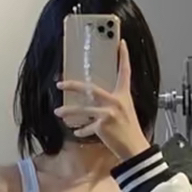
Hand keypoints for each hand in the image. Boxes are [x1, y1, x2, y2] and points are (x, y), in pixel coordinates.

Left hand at [56, 39, 150, 162]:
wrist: (134, 148)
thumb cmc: (129, 130)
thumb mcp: (125, 110)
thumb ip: (112, 102)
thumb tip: (95, 98)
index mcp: (124, 95)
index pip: (125, 72)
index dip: (124, 56)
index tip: (121, 43)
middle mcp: (116, 101)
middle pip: (90, 89)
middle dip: (73, 86)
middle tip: (60, 84)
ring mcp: (109, 113)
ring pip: (82, 110)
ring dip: (68, 112)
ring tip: (57, 113)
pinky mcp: (103, 126)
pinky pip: (87, 127)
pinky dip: (82, 130)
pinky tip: (77, 132)